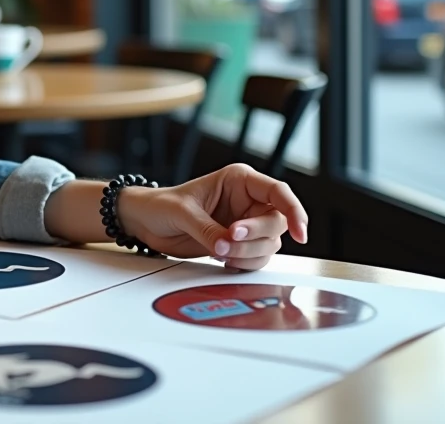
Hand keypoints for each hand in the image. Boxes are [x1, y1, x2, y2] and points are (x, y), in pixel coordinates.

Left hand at [118, 163, 308, 270]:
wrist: (146, 222)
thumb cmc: (162, 205)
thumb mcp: (183, 213)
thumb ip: (208, 229)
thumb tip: (228, 244)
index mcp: (239, 181)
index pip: (278, 193)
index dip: (294, 211)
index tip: (299, 233)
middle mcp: (248, 202)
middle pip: (276, 223)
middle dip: (254, 237)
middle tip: (227, 240)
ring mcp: (245, 225)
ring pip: (268, 245)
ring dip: (246, 253)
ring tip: (216, 250)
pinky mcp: (239, 245)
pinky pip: (256, 259)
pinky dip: (243, 264)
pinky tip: (222, 259)